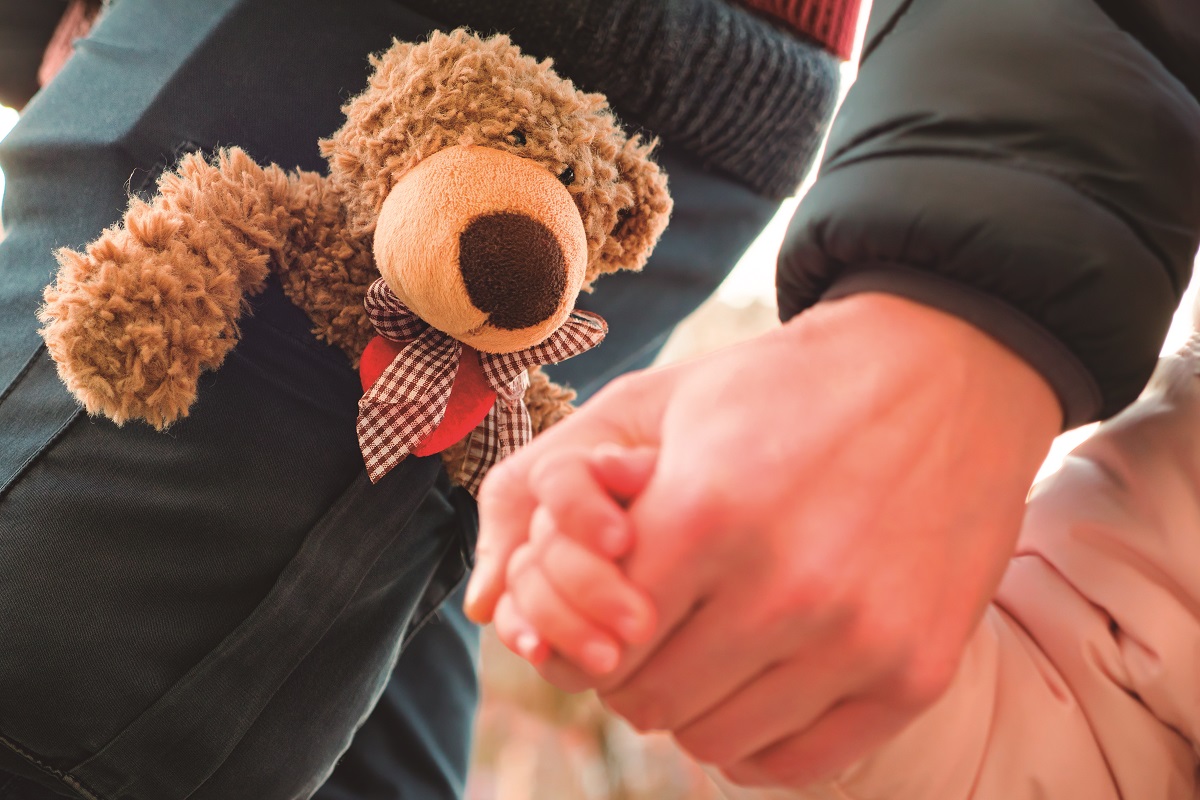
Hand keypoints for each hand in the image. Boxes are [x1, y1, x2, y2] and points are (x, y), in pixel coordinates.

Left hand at [468, 292, 1059, 787]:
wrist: (947, 366)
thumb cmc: (785, 387)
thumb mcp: (669, 407)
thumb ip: (578, 502)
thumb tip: (504, 605)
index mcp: (709, 510)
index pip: (594, 641)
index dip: (582, 630)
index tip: (604, 609)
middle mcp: (786, 585)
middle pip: (646, 700)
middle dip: (629, 671)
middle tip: (652, 633)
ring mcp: (860, 637)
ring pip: (714, 740)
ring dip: (694, 706)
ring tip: (710, 651)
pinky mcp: (919, 672)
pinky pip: (799, 763)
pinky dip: (761, 739)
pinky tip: (761, 684)